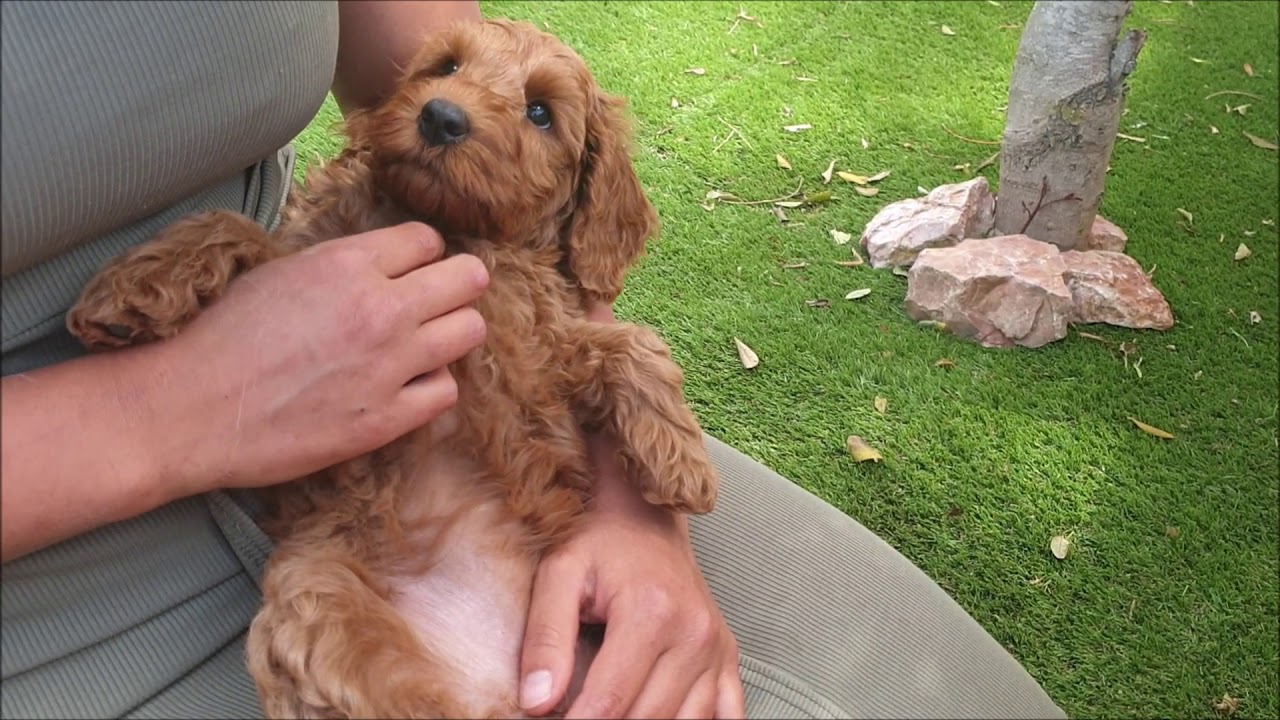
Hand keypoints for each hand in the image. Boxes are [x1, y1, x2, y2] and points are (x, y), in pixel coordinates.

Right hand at [160, 221, 488, 492]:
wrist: (194, 410)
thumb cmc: (223, 338)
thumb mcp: (280, 273)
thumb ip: (340, 265)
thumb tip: (378, 263)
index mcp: (347, 264)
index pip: (427, 239)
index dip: (421, 253)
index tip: (411, 269)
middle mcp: (380, 309)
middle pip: (468, 279)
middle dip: (458, 284)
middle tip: (439, 299)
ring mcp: (390, 365)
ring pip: (470, 331)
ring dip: (453, 332)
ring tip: (426, 342)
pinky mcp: (388, 418)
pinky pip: (447, 390)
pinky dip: (432, 386)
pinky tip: (407, 385)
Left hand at [519, 433, 744, 718]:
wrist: (643, 515)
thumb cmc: (597, 542)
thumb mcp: (558, 575)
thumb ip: (545, 638)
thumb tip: (537, 703)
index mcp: (651, 613)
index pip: (610, 701)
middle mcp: (694, 634)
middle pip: (648, 719)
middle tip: (573, 719)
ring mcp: (717, 648)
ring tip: (611, 718)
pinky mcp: (727, 657)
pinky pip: (727, 715)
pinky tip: (665, 719)